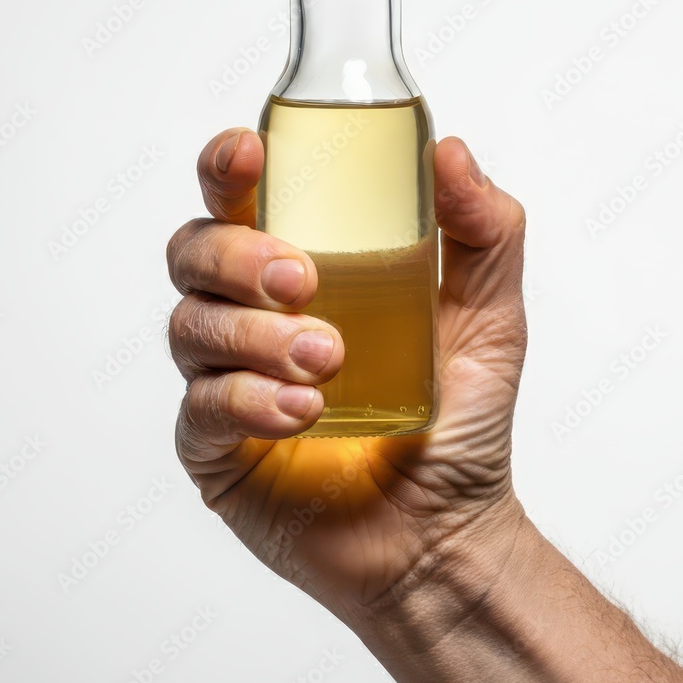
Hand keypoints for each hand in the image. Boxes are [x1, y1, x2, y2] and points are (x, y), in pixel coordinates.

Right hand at [166, 127, 526, 618]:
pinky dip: (249, 399)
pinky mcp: (215, 446)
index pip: (240, 198)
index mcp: (301, 267)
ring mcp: (227, 379)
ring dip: (255, 333)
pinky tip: (303, 412)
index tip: (252, 153)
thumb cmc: (461, 418)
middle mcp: (252, 314)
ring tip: (327, 358)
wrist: (446, 532)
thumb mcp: (491, 314)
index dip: (227, 166)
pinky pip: (201, 405)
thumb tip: (450, 151)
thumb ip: (485, 229)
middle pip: (194, 251)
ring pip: (192, 324)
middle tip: (304, 280)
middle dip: (239, 254)